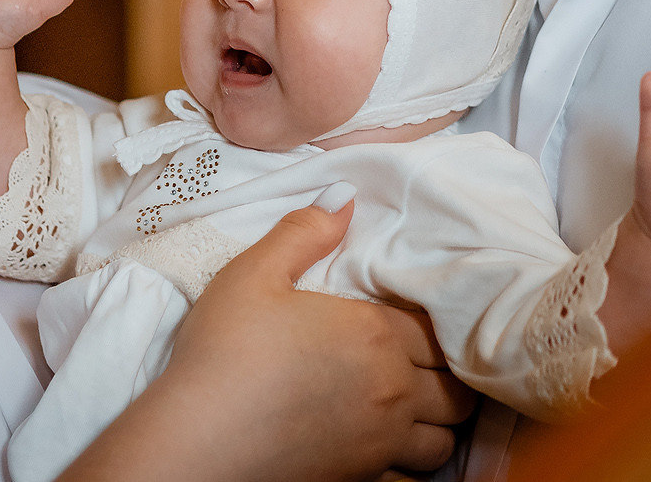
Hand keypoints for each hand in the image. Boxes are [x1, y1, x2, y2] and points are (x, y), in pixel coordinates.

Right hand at [62, 197, 474, 481]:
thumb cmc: (223, 355)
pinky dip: (409, 465)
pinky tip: (384, 448)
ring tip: (410, 408)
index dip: (427, 321)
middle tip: (421, 364)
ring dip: (436, 423)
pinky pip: (413, 479)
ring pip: (442, 440)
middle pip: (454, 388)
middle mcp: (392, 392)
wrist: (197, 443)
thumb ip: (304, 232)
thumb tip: (345, 196)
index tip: (407, 320)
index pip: (435, 327)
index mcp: (376, 335)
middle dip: (445, 374)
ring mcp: (380, 444)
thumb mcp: (253, 275)